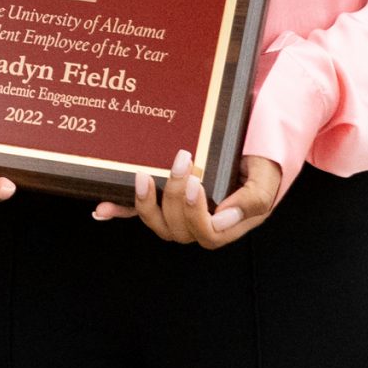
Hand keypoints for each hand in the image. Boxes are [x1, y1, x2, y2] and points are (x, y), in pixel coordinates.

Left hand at [92, 150, 281, 245]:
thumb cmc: (263, 157)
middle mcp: (203, 219)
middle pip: (179, 229)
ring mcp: (181, 209)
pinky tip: (102, 209)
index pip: (208, 234)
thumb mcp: (266, 176)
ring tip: (143, 176)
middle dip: (175, 197)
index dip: (196, 213)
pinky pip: (139, 210)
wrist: (255, 134)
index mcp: (230, 221)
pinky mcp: (164, 196)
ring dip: (146, 204)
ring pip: (159, 224)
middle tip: (181, 160)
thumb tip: (221, 219)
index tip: (195, 182)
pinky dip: (121, 210)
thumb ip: (253, 198)